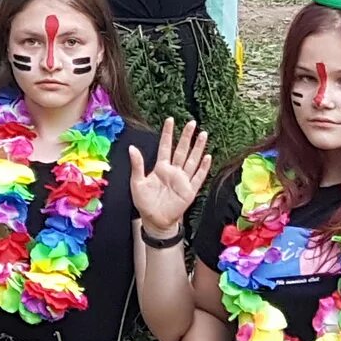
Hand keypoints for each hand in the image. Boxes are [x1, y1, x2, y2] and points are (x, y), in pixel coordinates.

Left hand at [127, 117, 209, 235]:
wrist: (154, 220)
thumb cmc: (145, 202)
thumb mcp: (137, 183)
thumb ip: (137, 165)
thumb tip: (132, 148)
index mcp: (160, 167)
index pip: (165, 146)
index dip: (168, 134)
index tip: (170, 120)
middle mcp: (173, 171)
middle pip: (182, 150)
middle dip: (187, 136)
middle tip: (192, 123)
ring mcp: (183, 180)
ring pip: (192, 160)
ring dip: (198, 148)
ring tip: (203, 134)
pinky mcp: (190, 190)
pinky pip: (198, 177)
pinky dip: (203, 167)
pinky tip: (207, 157)